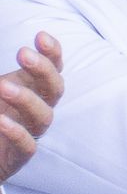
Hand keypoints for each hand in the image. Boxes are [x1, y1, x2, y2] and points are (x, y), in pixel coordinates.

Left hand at [0, 33, 62, 184]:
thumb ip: (1, 78)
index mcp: (33, 90)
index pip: (54, 68)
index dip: (53, 52)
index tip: (41, 37)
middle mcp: (36, 109)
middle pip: (54, 89)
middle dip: (43, 69)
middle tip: (23, 54)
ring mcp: (29, 132)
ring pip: (43, 116)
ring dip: (26, 99)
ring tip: (3, 86)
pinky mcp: (18, 156)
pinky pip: (27, 146)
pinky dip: (17, 132)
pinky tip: (1, 120)